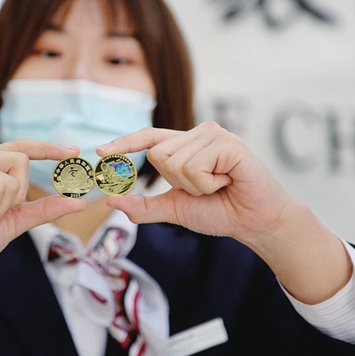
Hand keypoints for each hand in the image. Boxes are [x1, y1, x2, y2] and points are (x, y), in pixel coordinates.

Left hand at [98, 121, 290, 246]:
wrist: (256, 222)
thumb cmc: (221, 211)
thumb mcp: (176, 208)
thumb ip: (145, 206)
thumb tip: (111, 201)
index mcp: (186, 144)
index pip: (148, 138)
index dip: (124, 144)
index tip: (99, 151)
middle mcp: (199, 132)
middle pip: (158, 155)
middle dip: (177, 183)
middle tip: (206, 188)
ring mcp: (214, 134)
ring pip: (174, 162)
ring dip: (195, 187)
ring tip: (219, 185)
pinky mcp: (228, 143)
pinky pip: (195, 167)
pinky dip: (208, 184)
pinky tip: (228, 181)